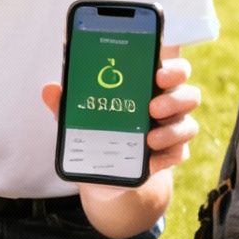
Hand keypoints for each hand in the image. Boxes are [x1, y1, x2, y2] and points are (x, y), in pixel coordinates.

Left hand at [40, 52, 202, 180]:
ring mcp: (172, 131)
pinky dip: (166, 158)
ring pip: (188, 125)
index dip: (173, 67)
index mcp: (149, 86)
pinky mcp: (169, 156)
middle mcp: (167, 105)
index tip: (158, 71)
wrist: (104, 171)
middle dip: (174, 98)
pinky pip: (179, 155)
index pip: (172, 69)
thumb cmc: (97, 130)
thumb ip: (67, 102)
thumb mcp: (79, 116)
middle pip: (188, 94)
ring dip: (171, 130)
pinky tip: (150, 162)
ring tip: (149, 138)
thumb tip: (50, 89)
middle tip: (153, 106)